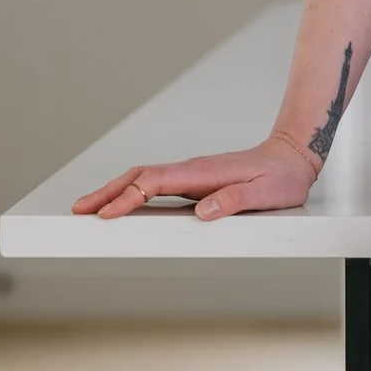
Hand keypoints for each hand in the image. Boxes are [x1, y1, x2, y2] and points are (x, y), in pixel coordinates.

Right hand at [71, 135, 317, 221]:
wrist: (292, 156)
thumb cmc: (281, 178)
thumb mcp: (264, 193)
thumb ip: (234, 200)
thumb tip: (202, 211)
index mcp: (202, 173)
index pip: (154, 183)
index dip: (127, 198)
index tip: (106, 214)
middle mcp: (190, 170)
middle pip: (138, 177)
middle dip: (106, 193)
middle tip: (78, 210)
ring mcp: (190, 174)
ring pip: (142, 179)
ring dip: (114, 191)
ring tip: (88, 208)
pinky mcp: (193, 180)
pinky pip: (154, 184)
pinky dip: (132, 192)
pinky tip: (123, 203)